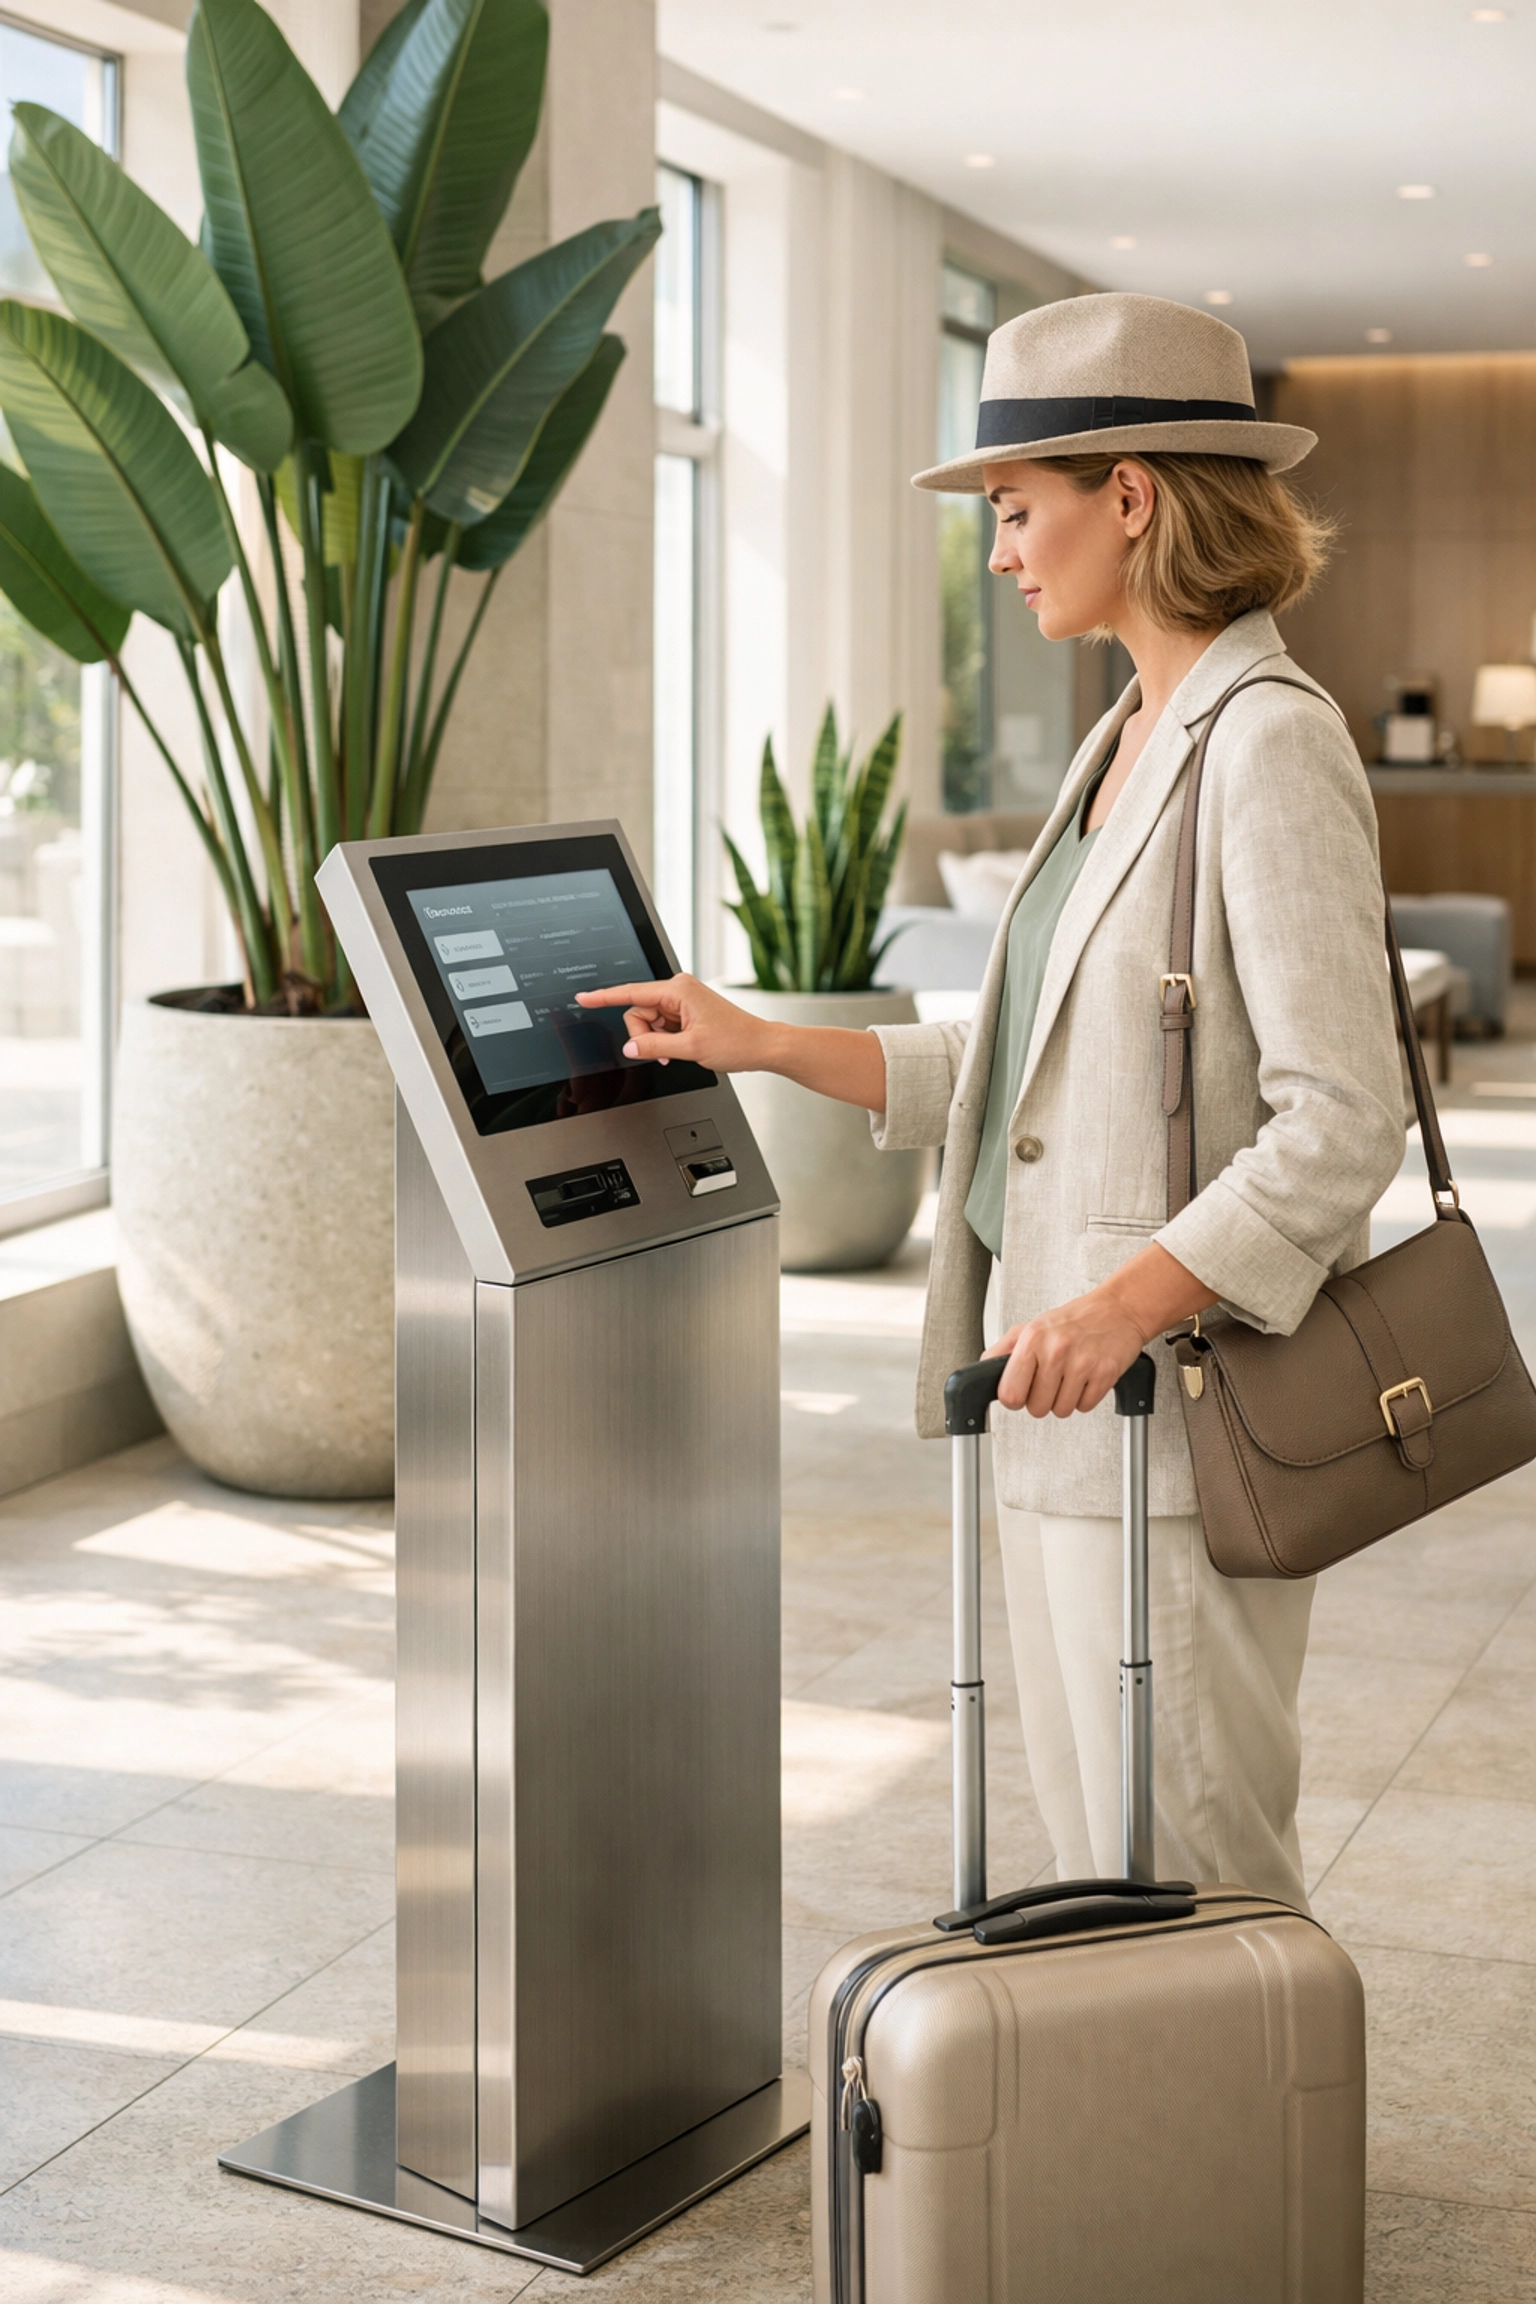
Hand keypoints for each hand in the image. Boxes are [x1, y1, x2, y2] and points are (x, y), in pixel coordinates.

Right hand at [575, 974, 773, 1071]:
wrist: (760, 1045)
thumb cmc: (736, 1041)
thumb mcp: (690, 1048)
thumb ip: (654, 1047)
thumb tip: (630, 1048)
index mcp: (678, 990)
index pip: (631, 993)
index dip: (604, 997)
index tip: (584, 998)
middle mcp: (678, 990)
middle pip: (638, 1013)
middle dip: (645, 1036)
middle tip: (664, 1053)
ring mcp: (682, 1002)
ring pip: (648, 1023)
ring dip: (656, 1041)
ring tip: (678, 1052)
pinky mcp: (685, 1013)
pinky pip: (661, 1027)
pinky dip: (665, 1041)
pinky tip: (680, 1048)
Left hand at [984, 1244, 1216, 1418]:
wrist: (1118, 1309)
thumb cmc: (1074, 1320)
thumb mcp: (1031, 1327)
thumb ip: (1002, 1351)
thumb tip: (982, 1372)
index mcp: (1033, 1339)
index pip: (1010, 1393)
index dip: (1015, 1398)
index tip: (1021, 1391)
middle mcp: (1056, 1350)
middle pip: (1037, 1408)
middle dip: (1042, 1400)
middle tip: (1051, 1381)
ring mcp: (1083, 1363)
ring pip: (1062, 1410)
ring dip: (1065, 1400)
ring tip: (1070, 1377)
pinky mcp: (1105, 1374)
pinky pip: (1085, 1407)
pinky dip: (1085, 1398)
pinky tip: (1086, 1378)